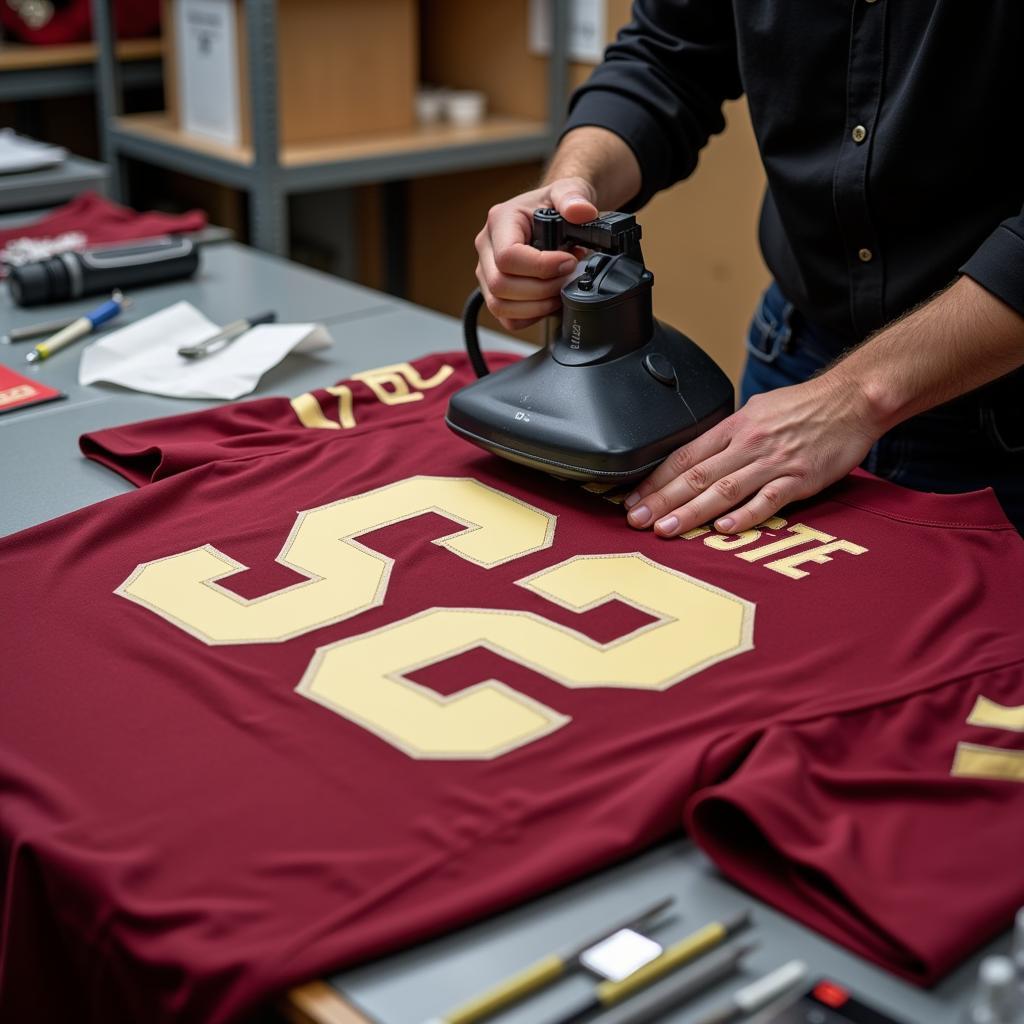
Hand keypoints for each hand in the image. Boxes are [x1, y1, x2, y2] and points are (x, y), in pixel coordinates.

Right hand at [474, 178, 597, 330]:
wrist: (549, 215)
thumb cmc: (553, 205)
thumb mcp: (569, 190)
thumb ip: (574, 197)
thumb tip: (582, 211)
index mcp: (500, 222)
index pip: (508, 257)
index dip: (541, 267)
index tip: (568, 262)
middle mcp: (487, 247)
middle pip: (500, 285)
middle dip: (541, 289)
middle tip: (566, 278)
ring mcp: (487, 272)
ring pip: (500, 305)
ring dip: (536, 306)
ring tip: (559, 291)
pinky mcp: (494, 292)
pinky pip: (506, 318)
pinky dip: (530, 317)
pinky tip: (548, 301)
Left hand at [623, 372, 880, 535]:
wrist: (853, 399)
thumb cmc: (804, 407)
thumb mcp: (756, 410)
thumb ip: (729, 436)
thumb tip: (699, 455)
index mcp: (733, 427)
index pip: (684, 457)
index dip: (655, 480)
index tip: (632, 499)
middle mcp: (748, 444)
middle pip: (695, 476)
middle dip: (661, 500)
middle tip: (635, 520)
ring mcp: (773, 462)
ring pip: (723, 490)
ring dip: (691, 512)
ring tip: (666, 529)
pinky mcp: (799, 479)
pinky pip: (768, 500)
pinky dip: (745, 515)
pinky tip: (724, 529)